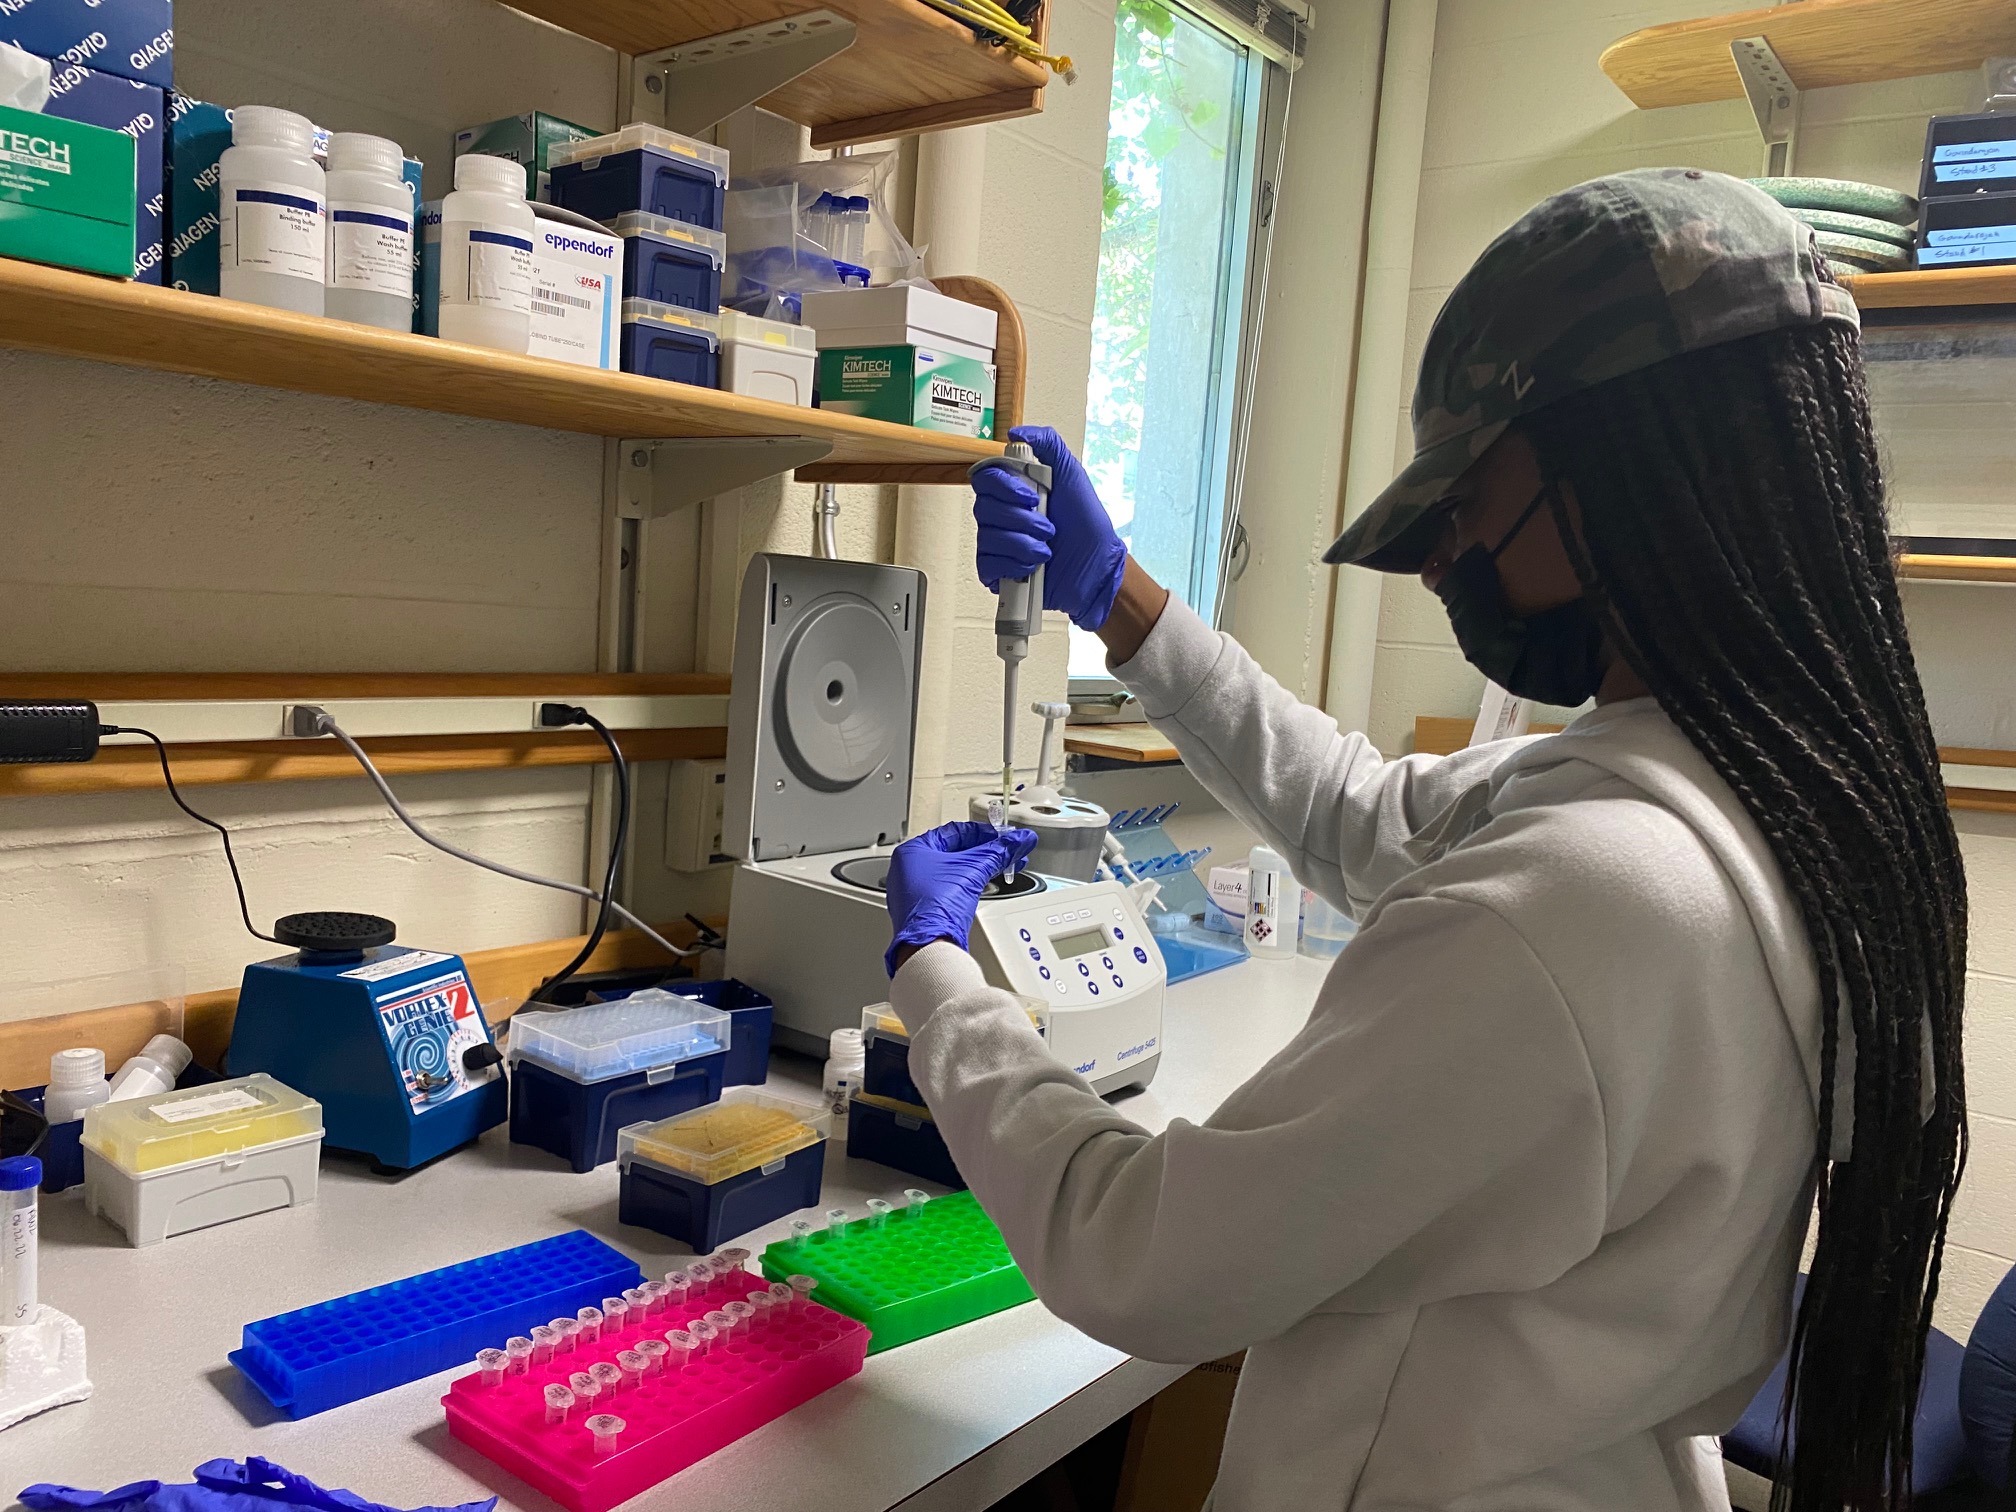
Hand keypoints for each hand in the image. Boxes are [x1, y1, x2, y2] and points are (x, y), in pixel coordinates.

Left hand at [884, 820, 1038, 975]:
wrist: (927, 946)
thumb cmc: (934, 908)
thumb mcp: (973, 871)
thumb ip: (999, 852)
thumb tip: (1019, 841)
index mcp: (913, 851)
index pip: (953, 832)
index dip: (982, 832)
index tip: (1001, 836)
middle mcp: (908, 869)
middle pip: (954, 851)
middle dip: (984, 851)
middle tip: (1006, 850)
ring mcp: (914, 890)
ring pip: (952, 870)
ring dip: (978, 867)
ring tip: (1001, 865)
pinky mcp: (923, 908)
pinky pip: (948, 888)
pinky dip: (967, 883)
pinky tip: (983, 884)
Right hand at [972, 425, 1128, 630]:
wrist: (1097, 568)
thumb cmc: (1088, 526)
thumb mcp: (1073, 475)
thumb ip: (1049, 445)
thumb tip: (1018, 432)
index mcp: (1016, 491)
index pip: (986, 478)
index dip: (1004, 487)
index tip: (1032, 496)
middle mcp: (1003, 515)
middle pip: (983, 508)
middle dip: (1021, 519)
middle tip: (1048, 527)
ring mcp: (998, 544)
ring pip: (987, 537)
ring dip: (1023, 543)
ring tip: (1046, 548)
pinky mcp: (998, 571)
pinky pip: (987, 564)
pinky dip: (1014, 564)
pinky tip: (1033, 565)